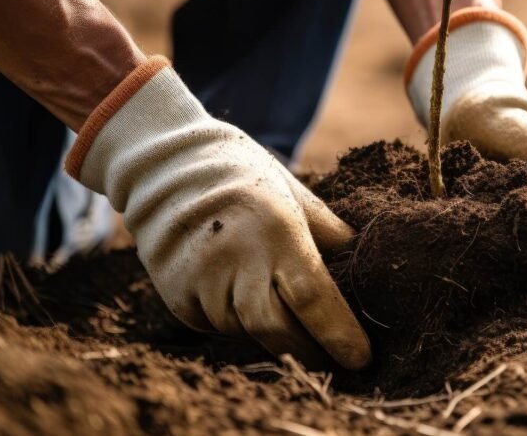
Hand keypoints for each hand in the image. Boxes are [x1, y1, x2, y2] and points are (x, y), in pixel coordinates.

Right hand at [66, 57, 370, 369]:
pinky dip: (232, 321)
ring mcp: (201, 280)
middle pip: (277, 330)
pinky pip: (214, 326)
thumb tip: (360, 262)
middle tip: (331, 360)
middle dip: (307, 351)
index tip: (361, 359)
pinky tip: (234, 293)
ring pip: (244, 331)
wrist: (165, 166)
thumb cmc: (243, 175)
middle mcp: (237, 259)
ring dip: (268, 333)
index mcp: (277, 231)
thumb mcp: (293, 191)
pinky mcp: (176, 297)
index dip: (339, 334)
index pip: (314, 297)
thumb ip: (327, 230)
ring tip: (278, 310)